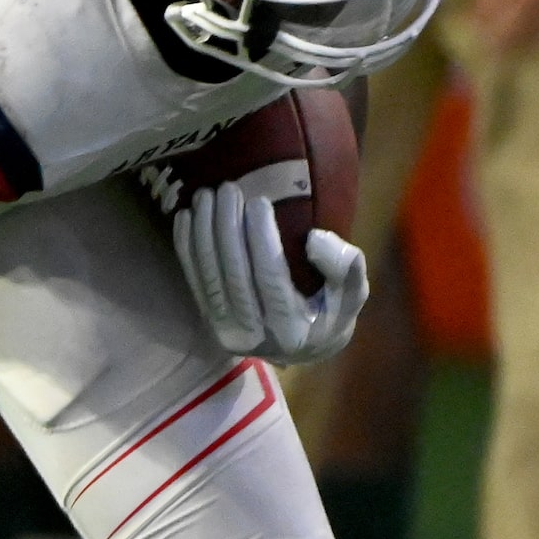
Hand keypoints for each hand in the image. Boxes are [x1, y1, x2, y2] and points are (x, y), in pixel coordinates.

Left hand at [178, 180, 369, 363]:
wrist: (304, 350)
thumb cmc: (332, 313)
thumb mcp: (352, 293)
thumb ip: (344, 266)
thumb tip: (314, 239)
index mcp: (291, 329)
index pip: (270, 277)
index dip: (261, 238)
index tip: (258, 201)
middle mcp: (254, 336)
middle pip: (233, 275)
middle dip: (226, 228)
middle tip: (227, 189)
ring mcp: (226, 331)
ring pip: (209, 277)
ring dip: (203, 233)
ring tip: (205, 195)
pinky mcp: (210, 322)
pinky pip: (194, 281)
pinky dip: (187, 249)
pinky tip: (186, 218)